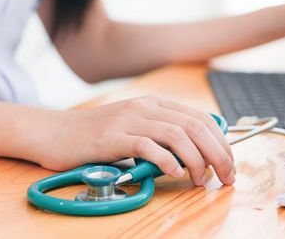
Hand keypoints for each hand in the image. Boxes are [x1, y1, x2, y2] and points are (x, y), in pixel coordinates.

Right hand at [32, 96, 235, 185]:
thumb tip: (196, 155)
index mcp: (155, 104)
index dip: (221, 142)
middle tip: (226, 176)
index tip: (230, 164)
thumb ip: (161, 136)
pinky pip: (148, 146)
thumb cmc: (96, 136)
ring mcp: (129, 120)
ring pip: (177, 135)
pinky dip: (167, 161)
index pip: (201, 119)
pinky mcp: (113, 137)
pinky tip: (175, 174)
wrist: (55, 132)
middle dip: (218, 153)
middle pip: (195, 127)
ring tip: (201, 180)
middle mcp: (146, 107)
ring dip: (197, 160)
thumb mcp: (134, 128)